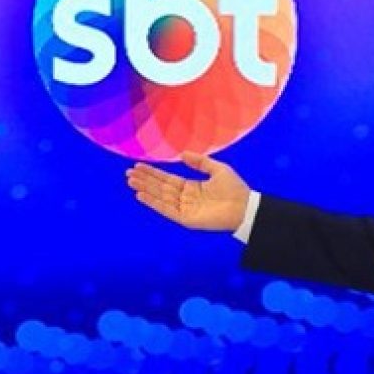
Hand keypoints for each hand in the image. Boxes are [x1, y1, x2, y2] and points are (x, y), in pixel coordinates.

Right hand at [126, 152, 250, 231]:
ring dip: (145, 189)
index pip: (167, 179)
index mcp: (191, 187)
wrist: (244, 207)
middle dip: (144, 180)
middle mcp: (185, 198)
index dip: (153, 173)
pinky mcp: (186, 219)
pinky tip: (141, 195)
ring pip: (160, 197)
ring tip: (131, 181)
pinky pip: (166, 210)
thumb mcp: (217, 169)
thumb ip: (200, 162)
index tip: (138, 165)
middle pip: (160, 187)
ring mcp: (184, 209)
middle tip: (128, 173)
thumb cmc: (234, 189)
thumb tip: (182, 154)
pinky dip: (153, 203)